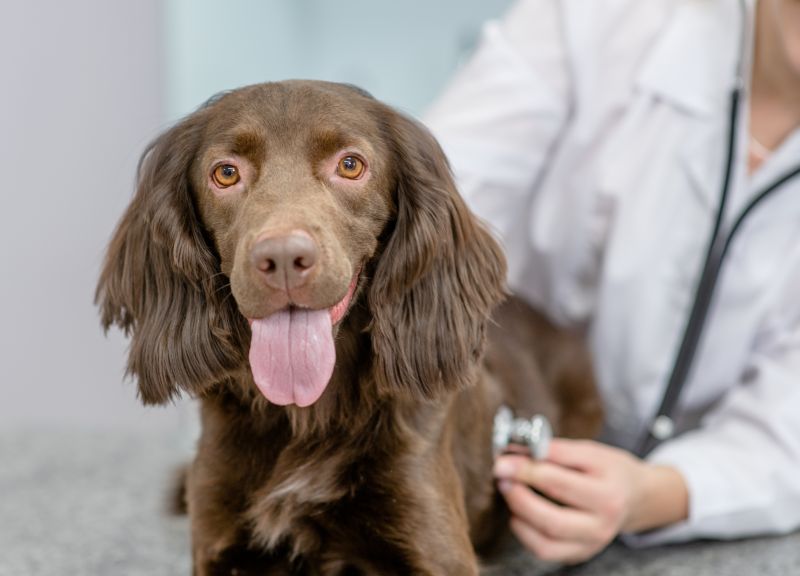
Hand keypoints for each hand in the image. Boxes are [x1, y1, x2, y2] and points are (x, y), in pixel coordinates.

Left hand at [493, 439, 687, 563]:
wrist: (635, 496)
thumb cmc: (608, 469)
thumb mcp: (589, 451)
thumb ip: (554, 450)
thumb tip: (515, 450)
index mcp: (608, 492)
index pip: (559, 481)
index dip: (525, 469)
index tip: (503, 460)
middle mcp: (603, 523)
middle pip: (552, 518)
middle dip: (519, 495)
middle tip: (502, 476)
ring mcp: (592, 542)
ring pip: (546, 539)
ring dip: (519, 513)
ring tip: (508, 490)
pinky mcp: (580, 553)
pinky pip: (545, 550)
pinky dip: (524, 532)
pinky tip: (518, 513)